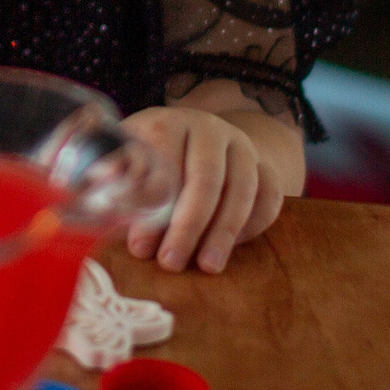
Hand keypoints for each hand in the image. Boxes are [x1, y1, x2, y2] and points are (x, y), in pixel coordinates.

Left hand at [122, 106, 285, 272]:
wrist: (196, 139)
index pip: (164, 161)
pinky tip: (231, 248)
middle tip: (172, 263)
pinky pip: (269, 196)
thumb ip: (119, 188)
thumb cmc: (149, 160)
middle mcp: (209, 129)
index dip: (152, 206)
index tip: (139, 246)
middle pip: (206, 177)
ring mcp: (241, 146)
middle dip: (189, 226)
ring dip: (224, 232)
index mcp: (168, 123)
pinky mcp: (265, 165)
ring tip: (207, 266)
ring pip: (243, 188)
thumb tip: (126, 232)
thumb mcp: (126, 164)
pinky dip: (253, 225)